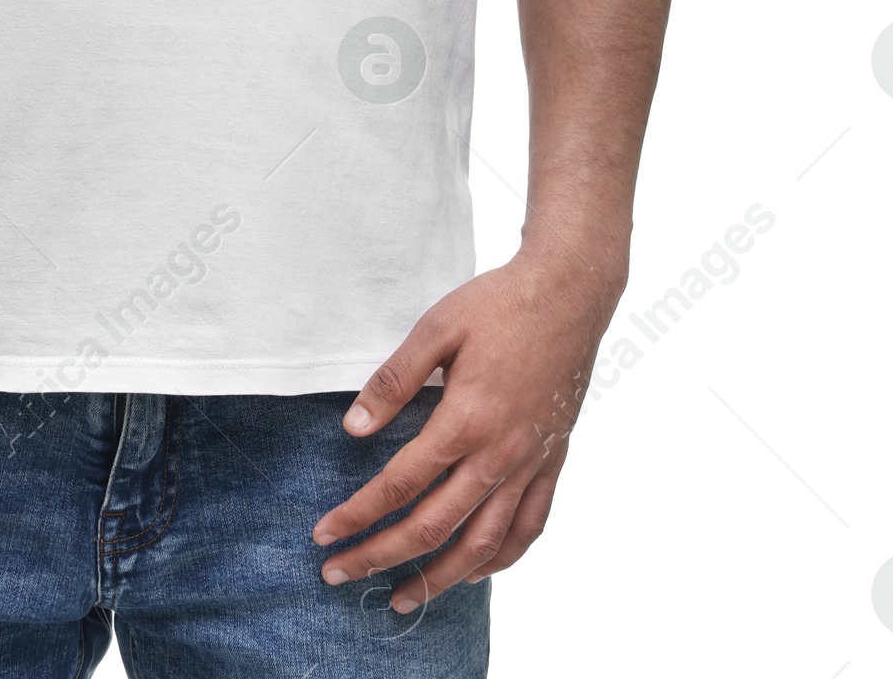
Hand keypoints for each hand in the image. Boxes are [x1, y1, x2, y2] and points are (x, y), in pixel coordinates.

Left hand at [311, 245, 621, 610]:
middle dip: (381, 557)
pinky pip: (529, 528)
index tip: (324, 533)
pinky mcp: (552, 461)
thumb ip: (393, 381)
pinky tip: (474, 570)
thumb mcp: (435, 328)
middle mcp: (500, 454)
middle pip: (434, 526)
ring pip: (484, 544)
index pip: (399, 484)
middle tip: (339, 574)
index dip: (357, 514)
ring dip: (440, 578)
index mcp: (466, 419)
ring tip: (403, 599)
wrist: (569, 293)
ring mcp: (530, 463)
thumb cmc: (498, 304)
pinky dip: (501, 559)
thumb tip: (353, 428)